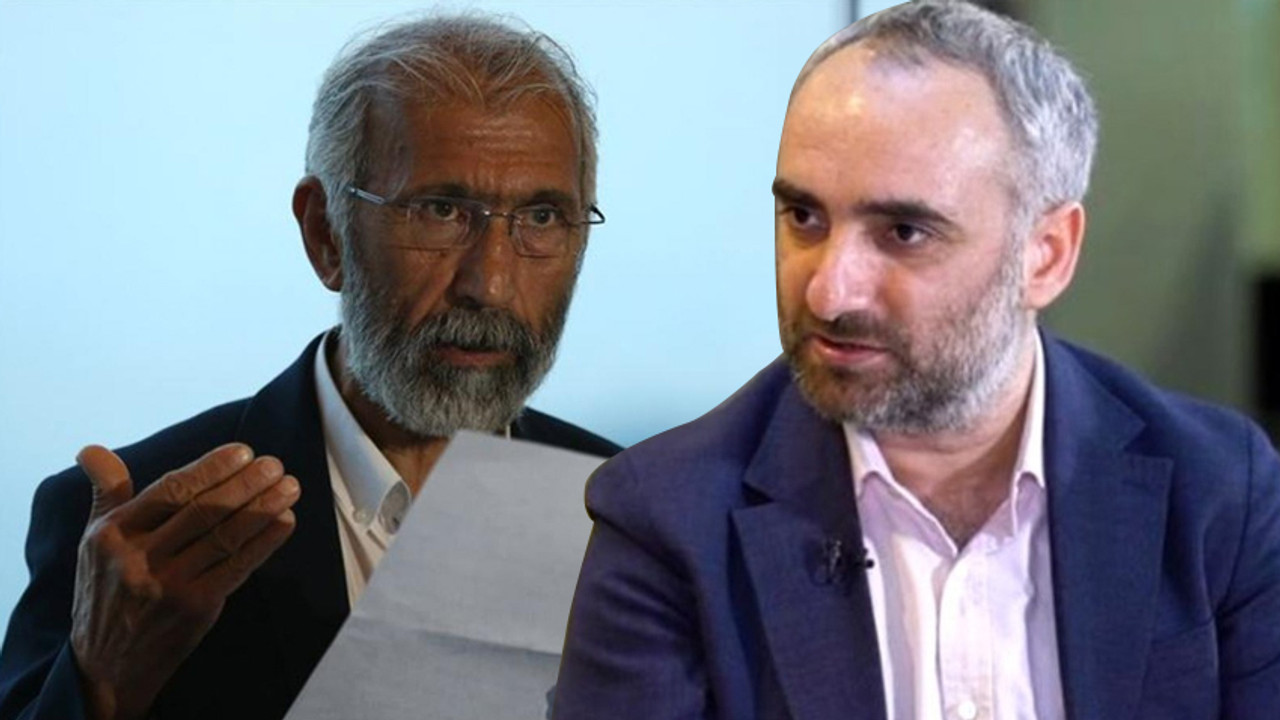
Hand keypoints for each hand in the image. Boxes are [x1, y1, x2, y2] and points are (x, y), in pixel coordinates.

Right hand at [69, 443, 299, 719]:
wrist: (106, 663)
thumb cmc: (107, 588)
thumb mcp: (95, 541)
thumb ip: (106, 493)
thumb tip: (92, 450)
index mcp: (114, 534)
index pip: (170, 490)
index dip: (210, 468)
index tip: (242, 451)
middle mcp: (139, 558)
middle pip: (203, 511)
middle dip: (245, 484)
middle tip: (274, 464)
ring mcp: (169, 585)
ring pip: (225, 536)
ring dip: (264, 508)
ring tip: (289, 486)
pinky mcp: (196, 607)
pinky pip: (238, 566)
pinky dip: (265, 542)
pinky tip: (285, 520)